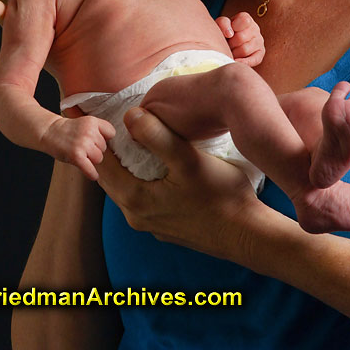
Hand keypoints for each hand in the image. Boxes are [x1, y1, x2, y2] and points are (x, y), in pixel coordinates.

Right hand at [42, 116, 115, 180]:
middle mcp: (89, 132)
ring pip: (99, 158)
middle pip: (103, 148)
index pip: (111, 133)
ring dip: (91, 160)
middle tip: (82, 147)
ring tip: (81, 154)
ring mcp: (83, 144)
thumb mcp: (85, 123)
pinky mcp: (76, 156)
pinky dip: (92, 174)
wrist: (50, 132)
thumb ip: (98, 130)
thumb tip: (110, 145)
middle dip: (95, 149)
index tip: (96, 140)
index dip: (104, 138)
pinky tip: (93, 175)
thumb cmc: (68, 130)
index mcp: (92, 121)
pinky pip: (90, 169)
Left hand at [97, 108, 259, 257]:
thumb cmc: (220, 195)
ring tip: (138, 142)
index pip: (102, 164)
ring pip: (127, 189)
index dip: (103, 140)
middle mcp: (136, 217)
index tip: (111, 120)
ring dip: (126, 167)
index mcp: (134, 199)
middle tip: (121, 127)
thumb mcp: (187, 159)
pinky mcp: (166, 228)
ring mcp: (151, 225)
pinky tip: (159, 167)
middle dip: (111, 153)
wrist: (247, 234)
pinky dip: (141, 181)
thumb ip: (156, 135)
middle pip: (111, 178)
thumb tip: (129, 115)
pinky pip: (143, 199)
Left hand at [216, 11, 264, 65]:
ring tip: (230, 52)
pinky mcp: (260, 54)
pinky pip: (254, 60)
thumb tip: (229, 33)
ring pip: (245, 50)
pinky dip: (243, 62)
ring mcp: (259, 41)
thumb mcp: (220, 25)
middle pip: (241, 38)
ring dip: (234, 53)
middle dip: (230, 43)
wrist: (227, 43)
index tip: (227, 33)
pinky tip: (235, 61)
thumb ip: (223, 23)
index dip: (233, 27)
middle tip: (227, 45)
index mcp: (246, 19)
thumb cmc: (224, 32)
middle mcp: (255, 29)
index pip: (244, 20)